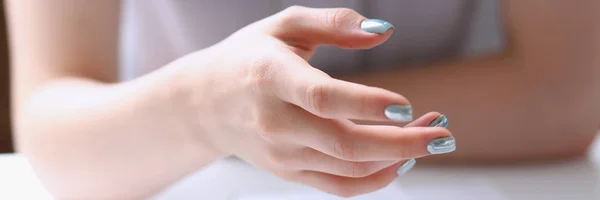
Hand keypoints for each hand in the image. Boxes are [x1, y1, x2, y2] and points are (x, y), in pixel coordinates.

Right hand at [169, 6, 454, 196]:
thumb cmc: (248, 57)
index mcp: (271, 77)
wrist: (205, 103)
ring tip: (432, 137)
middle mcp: (274, 121)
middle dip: (402, 142)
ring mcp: (280, 153)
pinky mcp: (287, 172)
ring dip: (397, 157)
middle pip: (343, 143)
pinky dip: (375, 180)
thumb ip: (334, 23)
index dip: (368, 105)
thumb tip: (385, 31)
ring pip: (347, 168)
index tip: (409, 107)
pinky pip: (337, 186)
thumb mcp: (284, 25)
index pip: (322, 98)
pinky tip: (402, 162)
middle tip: (444, 133)